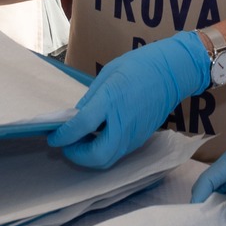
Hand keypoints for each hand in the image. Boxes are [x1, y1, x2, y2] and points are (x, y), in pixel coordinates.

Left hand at [48, 31, 210, 168]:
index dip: (64, 135)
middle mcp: (124, 123)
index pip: (82, 126)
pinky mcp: (141, 138)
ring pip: (108, 159)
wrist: (172, 72)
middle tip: (67, 145)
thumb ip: (91, 99)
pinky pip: (118, 152)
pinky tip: (97, 137)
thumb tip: (76, 118)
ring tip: (80, 142)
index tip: (53, 137)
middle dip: (77, 156)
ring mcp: (134, 134)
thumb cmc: (139, 66)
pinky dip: (103, 150)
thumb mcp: (108, 75)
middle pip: (97, 156)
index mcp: (112, 101)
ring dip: (90, 156)